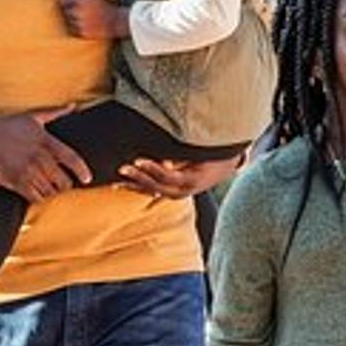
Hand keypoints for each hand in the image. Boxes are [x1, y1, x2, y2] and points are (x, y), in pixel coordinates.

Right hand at [0, 110, 92, 202]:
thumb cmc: (6, 127)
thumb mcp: (32, 117)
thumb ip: (55, 113)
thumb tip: (72, 106)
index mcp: (45, 141)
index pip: (71, 158)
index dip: (82, 170)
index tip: (87, 178)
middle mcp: (39, 157)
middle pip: (62, 180)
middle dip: (65, 185)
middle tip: (63, 186)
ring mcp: (27, 171)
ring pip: (49, 190)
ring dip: (51, 192)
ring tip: (50, 190)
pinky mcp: (16, 181)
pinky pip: (34, 197)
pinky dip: (39, 198)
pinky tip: (38, 195)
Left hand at [59, 0, 128, 39]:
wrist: (117, 21)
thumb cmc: (104, 6)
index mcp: (82, 0)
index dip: (65, 0)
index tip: (67, 2)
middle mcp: (79, 11)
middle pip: (65, 10)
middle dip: (69, 10)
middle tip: (79, 11)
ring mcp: (80, 23)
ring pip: (68, 21)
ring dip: (72, 19)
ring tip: (84, 18)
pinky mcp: (82, 33)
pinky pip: (73, 30)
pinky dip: (76, 28)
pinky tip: (86, 25)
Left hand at [119, 153, 242, 199]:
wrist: (229, 164)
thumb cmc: (217, 153)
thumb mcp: (204, 152)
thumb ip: (185, 156)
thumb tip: (165, 159)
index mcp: (192, 180)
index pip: (167, 176)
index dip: (151, 168)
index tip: (137, 161)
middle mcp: (184, 190)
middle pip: (156, 186)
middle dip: (138, 178)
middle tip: (121, 169)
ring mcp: (180, 193)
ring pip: (153, 191)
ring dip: (135, 186)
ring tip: (117, 183)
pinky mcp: (176, 192)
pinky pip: (155, 191)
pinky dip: (141, 188)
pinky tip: (128, 187)